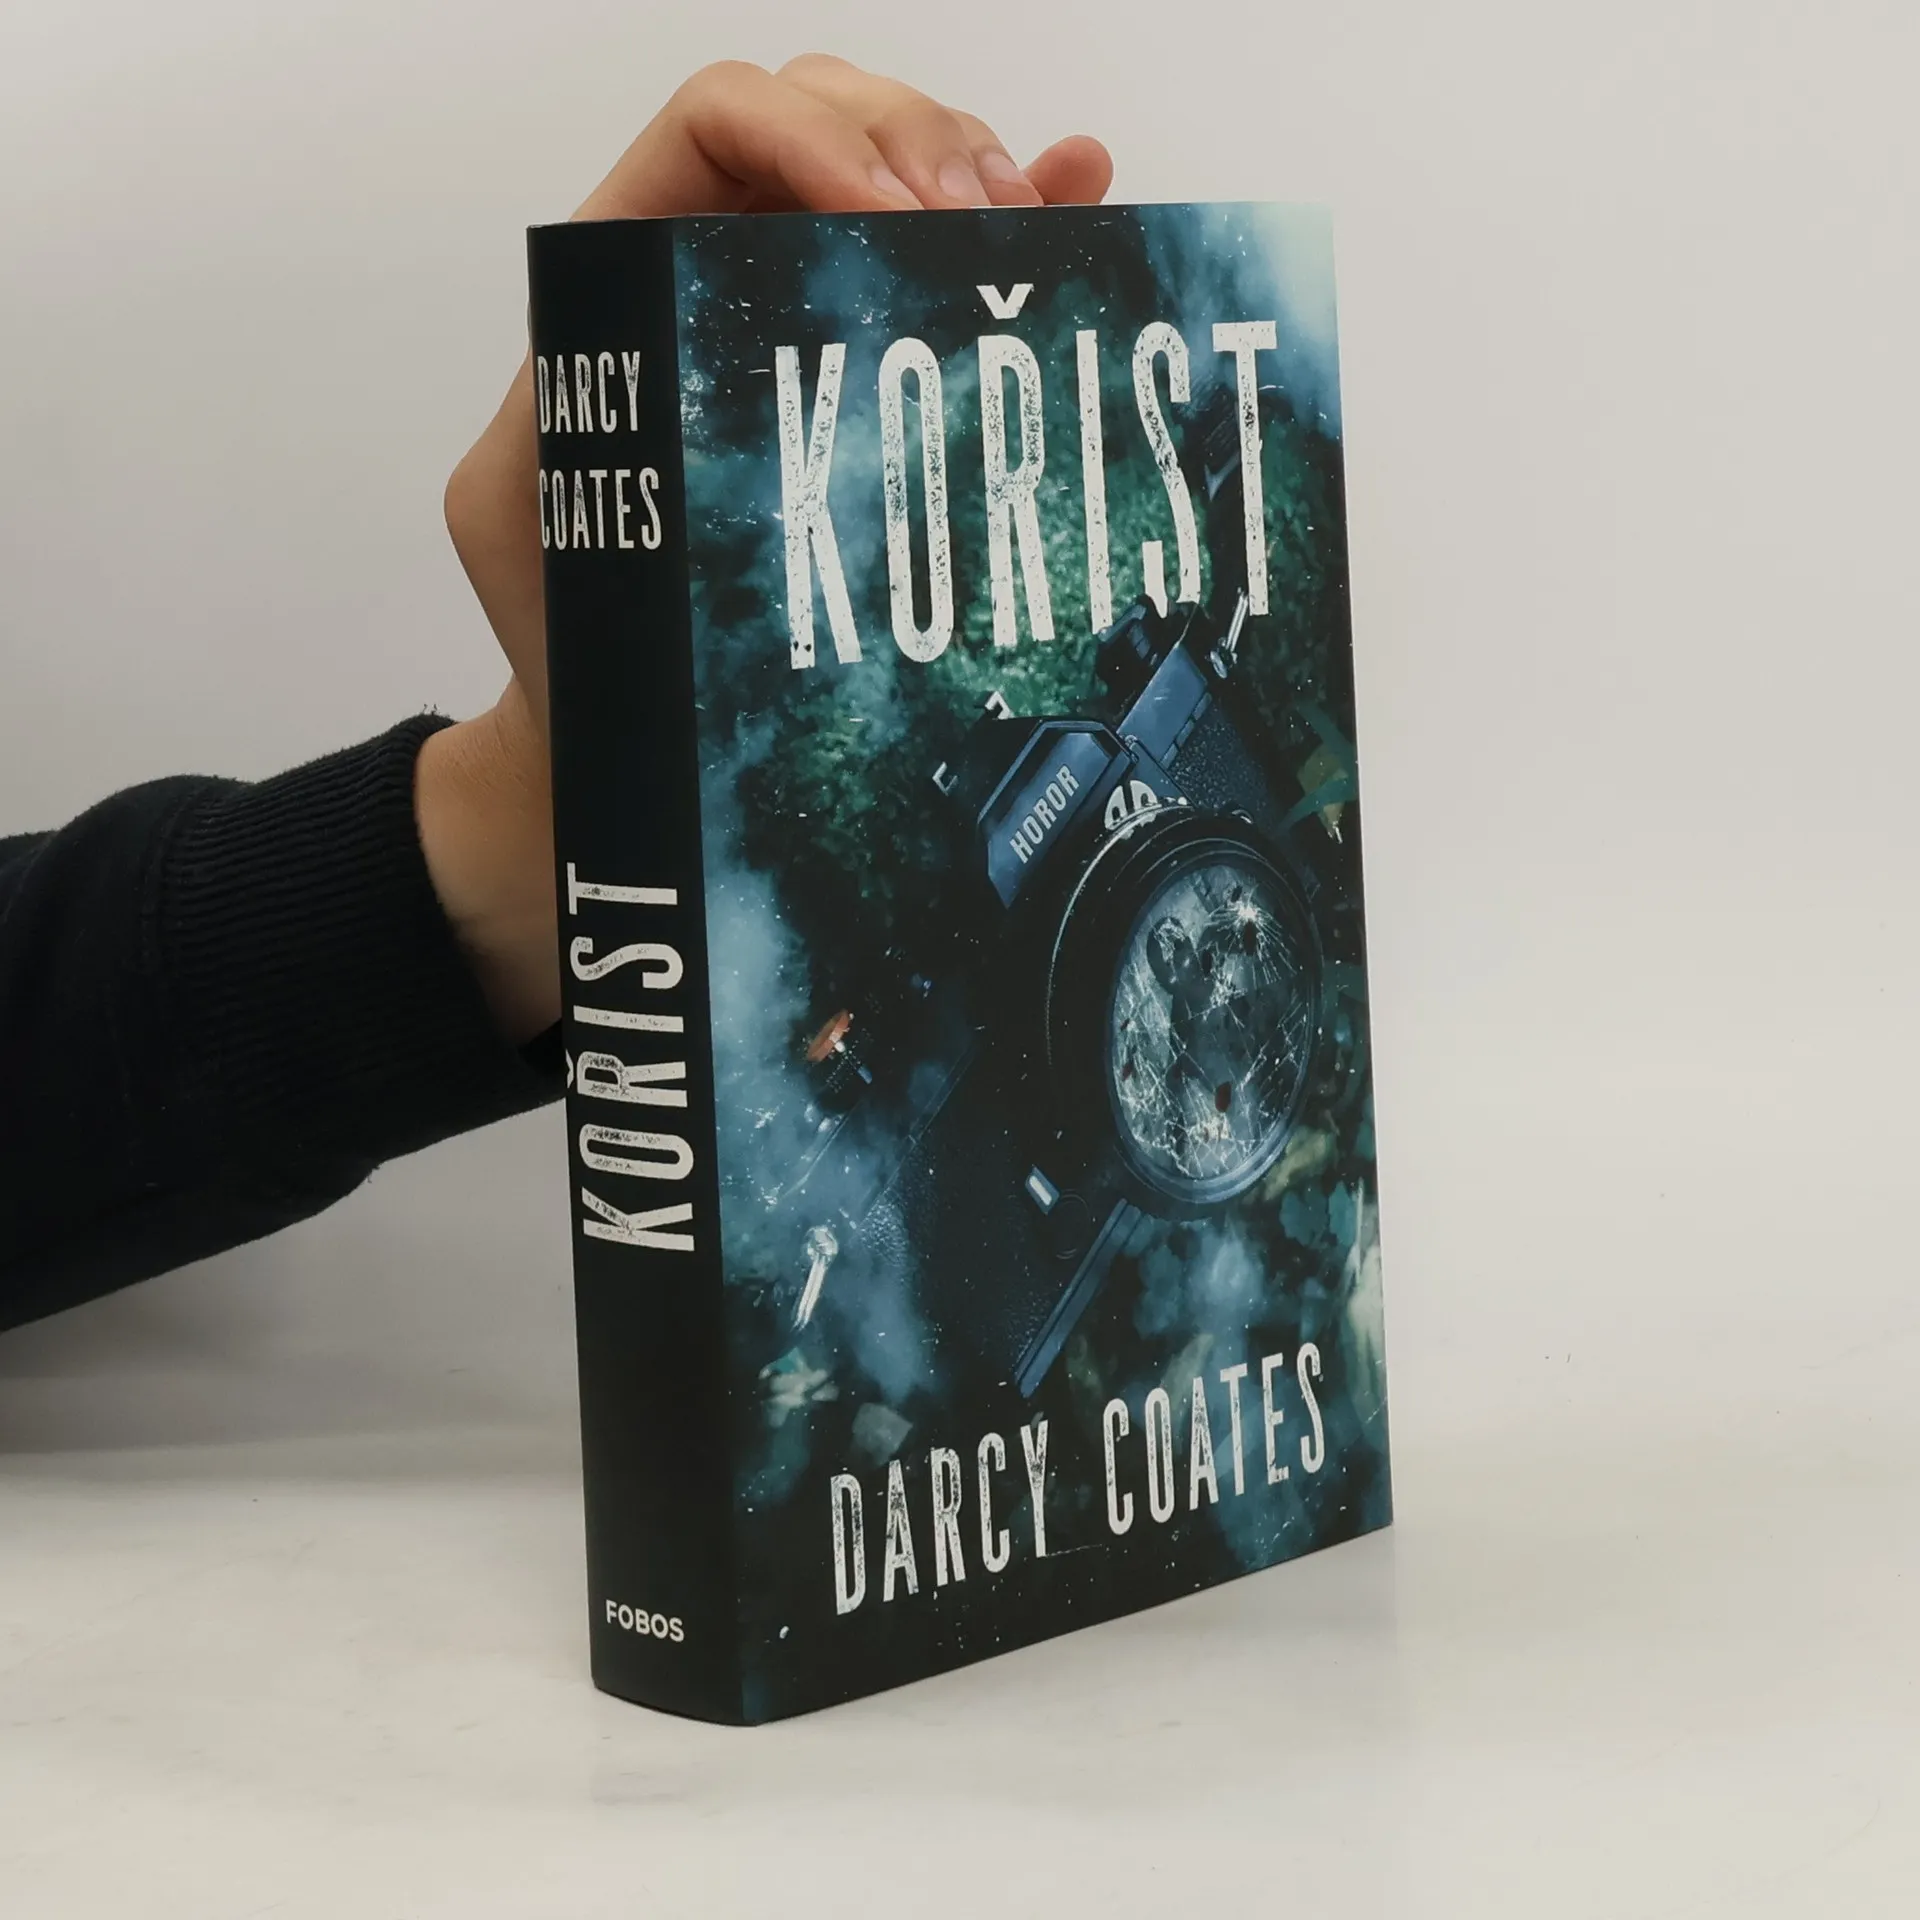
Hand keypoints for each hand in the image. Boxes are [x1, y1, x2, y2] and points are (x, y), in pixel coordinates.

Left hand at [423, 56, 1111, 1042]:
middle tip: (986, 233)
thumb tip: (645, 346)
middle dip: (917, 144)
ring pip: (892, 169)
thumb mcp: (522, 523)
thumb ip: (559, 424)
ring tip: (1030, 233)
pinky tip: (1078, 200)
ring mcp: (801, 324)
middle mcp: (714, 280)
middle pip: (821, 118)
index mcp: (622, 289)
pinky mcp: (870, 384)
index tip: (893, 217)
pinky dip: (1022, 221)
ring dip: (975, 174)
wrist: (622, 748)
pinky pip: (942, 268)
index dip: (811, 134)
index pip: (713, 127)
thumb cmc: (570, 647)